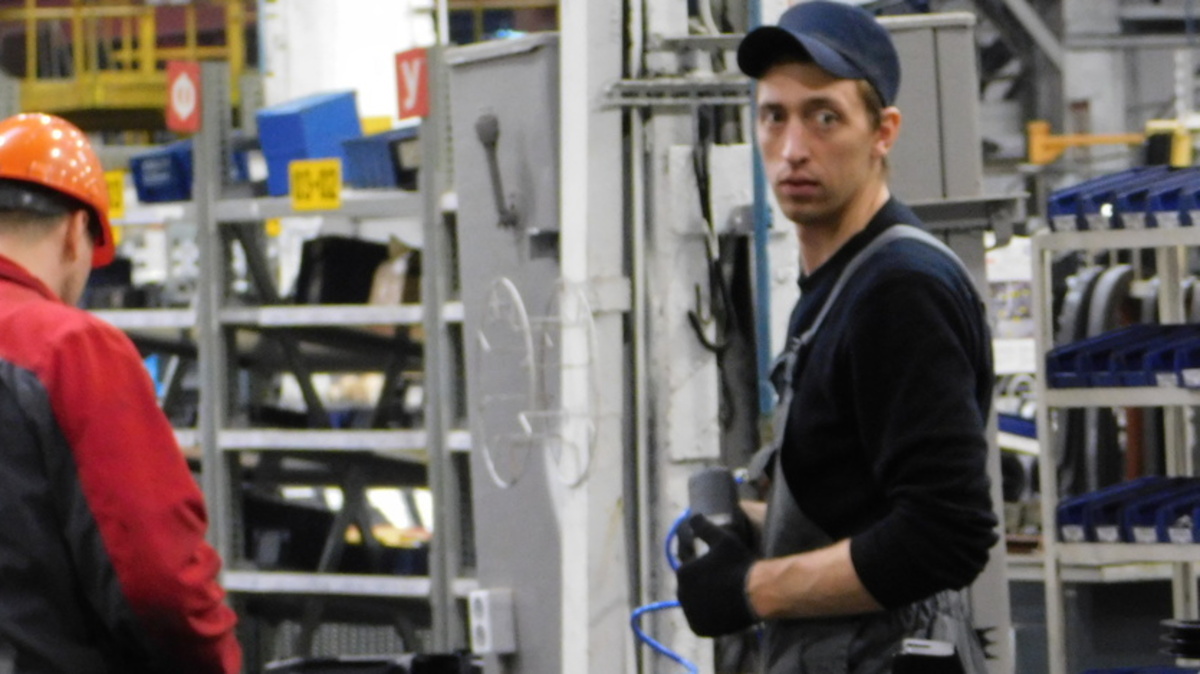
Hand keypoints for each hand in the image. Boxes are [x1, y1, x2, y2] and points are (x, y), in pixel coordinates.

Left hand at [675, 514, 759, 636]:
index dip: (701, 562)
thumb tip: (692, 516)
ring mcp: (690, 613)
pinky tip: (720, 609)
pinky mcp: (699, 628)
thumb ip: (703, 526)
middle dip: (700, 581)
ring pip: (694, 603)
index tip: (715, 565)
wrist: (757, 593)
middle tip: (720, 579)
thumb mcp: (723, 539)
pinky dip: (706, 616)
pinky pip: (700, 620)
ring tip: (721, 594)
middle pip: (690, 585)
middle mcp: (681, 594)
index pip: (688, 565)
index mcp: (683, 572)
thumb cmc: (739, 564)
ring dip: (702, 599)